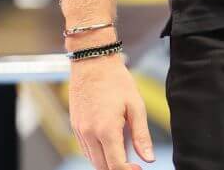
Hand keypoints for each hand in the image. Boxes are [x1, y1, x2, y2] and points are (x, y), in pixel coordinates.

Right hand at [67, 53, 154, 169]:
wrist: (93, 63)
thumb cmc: (116, 81)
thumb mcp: (136, 105)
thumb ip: (141, 135)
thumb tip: (149, 158)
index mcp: (106, 130)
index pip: (115, 165)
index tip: (139, 168)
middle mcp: (89, 134)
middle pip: (102, 167)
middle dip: (118, 168)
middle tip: (134, 163)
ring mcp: (79, 132)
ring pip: (93, 160)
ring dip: (107, 161)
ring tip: (123, 149)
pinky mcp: (75, 127)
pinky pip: (86, 149)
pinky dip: (98, 153)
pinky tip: (110, 142)